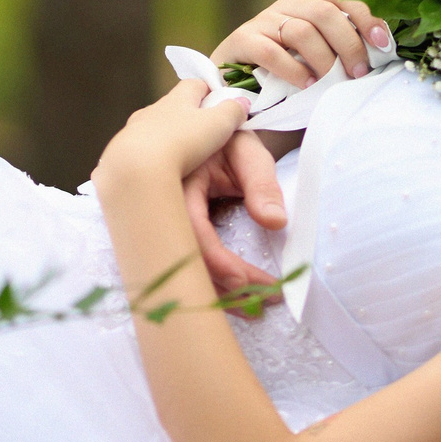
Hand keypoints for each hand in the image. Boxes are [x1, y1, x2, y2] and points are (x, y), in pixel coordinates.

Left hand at [96, 78, 251, 192]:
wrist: (137, 169)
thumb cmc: (183, 142)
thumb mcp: (218, 125)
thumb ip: (232, 112)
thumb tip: (242, 102)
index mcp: (176, 99)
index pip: (193, 84)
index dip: (207, 89)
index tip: (217, 99)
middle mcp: (152, 110)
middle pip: (172, 106)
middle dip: (186, 115)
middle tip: (202, 131)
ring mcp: (134, 131)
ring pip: (154, 128)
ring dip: (166, 136)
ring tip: (180, 154)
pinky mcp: (122, 154)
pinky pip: (140, 150)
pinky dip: (151, 156)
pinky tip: (159, 170)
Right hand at [184, 131, 286, 297]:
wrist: (212, 133)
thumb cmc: (229, 141)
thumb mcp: (248, 154)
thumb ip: (262, 184)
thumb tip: (275, 222)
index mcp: (178, 181)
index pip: (191, 228)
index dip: (215, 259)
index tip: (244, 280)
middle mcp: (165, 206)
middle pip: (184, 257)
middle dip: (219, 286)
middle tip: (257, 305)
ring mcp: (168, 222)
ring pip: (185, 266)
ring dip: (219, 292)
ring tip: (255, 308)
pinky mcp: (176, 235)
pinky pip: (189, 263)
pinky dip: (213, 284)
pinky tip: (237, 298)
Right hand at [213, 0, 390, 86]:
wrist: (242, 94)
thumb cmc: (291, 77)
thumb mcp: (322, 56)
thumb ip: (345, 48)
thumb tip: (385, 51)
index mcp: (310, 0)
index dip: (366, 13)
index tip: (383, 42)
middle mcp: (287, 5)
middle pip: (324, 12)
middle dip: (348, 43)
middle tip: (359, 72)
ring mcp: (262, 21)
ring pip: (301, 30)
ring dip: (324, 59)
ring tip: (332, 82)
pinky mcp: (242, 41)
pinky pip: (270, 51)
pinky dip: (293, 69)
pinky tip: (306, 85)